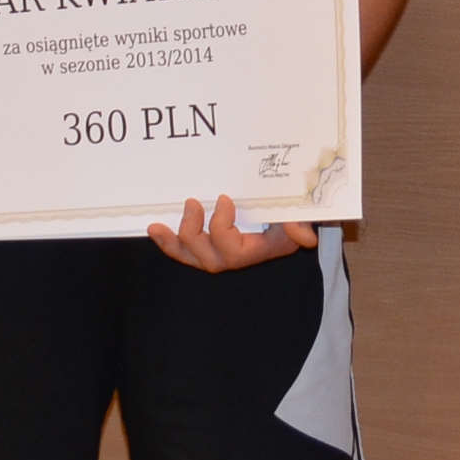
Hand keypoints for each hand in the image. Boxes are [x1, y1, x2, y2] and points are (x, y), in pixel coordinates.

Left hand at [146, 194, 319, 273]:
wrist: (290, 210)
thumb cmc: (294, 211)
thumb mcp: (302, 214)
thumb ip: (301, 222)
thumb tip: (305, 236)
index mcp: (258, 249)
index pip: (233, 251)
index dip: (221, 228)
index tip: (223, 199)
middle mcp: (237, 256)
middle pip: (210, 260)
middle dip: (194, 234)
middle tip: (191, 203)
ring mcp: (220, 252)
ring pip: (193, 258)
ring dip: (173, 244)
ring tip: (156, 227)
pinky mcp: (207, 244)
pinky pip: (186, 252)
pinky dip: (169, 243)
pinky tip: (154, 229)